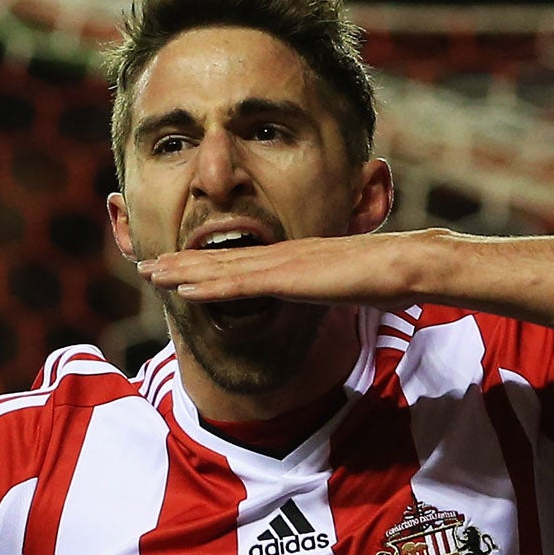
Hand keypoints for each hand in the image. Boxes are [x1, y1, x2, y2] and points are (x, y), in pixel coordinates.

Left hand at [138, 229, 444, 311]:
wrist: (408, 265)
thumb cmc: (387, 277)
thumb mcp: (346, 287)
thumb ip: (328, 291)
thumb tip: (326, 298)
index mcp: (294, 258)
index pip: (240, 262)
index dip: (204, 264)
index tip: (176, 267)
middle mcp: (281, 256)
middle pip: (220, 261)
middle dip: (179, 264)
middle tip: (145, 265)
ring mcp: (283, 265)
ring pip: (220, 270)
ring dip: (181, 273)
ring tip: (149, 273)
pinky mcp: (288, 279)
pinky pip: (240, 286)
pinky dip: (208, 288)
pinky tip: (181, 289)